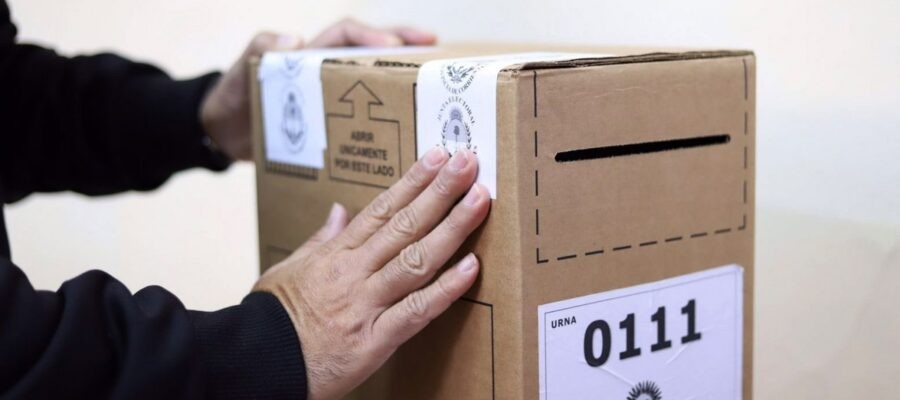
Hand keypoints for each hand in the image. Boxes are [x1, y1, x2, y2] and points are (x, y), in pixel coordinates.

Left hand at [200, 19, 436, 159]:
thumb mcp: (242, 70)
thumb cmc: (232, 97)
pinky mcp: (332, 126)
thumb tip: (293, 38)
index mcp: (312, 54)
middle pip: (374, 55)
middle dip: (406, 50)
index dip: (372, 35)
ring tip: (431, 96)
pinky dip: (384, 126)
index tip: (396, 44)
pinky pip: (362, 121)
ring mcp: (332, 100)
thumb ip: (259, 48)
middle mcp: (328, 73)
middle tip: (438, 54)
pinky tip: (404, 139)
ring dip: (403, 89)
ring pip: (374, 87)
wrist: (221, 134)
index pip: (347, 35)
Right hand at [253, 148, 488, 399]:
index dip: (412, 181)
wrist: (255, 364)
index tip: (437, 157)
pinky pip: (416, 312)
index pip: (381, 210)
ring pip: (415, 260)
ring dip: (451, 228)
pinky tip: (471, 266)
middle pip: (404, 225)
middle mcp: (354, 273)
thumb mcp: (288, 270)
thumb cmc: (271, 319)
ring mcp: (366, 305)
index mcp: (335, 255)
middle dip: (439, 191)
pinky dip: (446, 289)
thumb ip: (319, 241)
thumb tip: (340, 211)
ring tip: (480, 200)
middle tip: (468, 162)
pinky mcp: (375, 341)